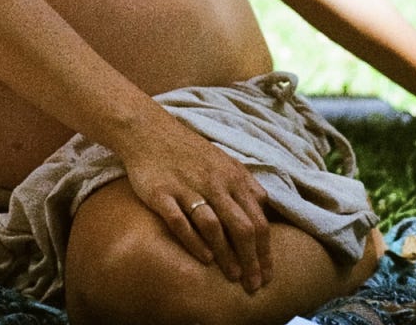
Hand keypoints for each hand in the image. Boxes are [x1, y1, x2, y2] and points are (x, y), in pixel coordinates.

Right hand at [119, 115, 271, 292]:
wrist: (148, 130)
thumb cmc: (188, 149)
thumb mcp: (223, 160)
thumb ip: (244, 183)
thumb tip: (265, 207)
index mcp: (232, 176)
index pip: (258, 220)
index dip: (266, 251)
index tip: (267, 274)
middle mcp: (213, 182)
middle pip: (242, 227)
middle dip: (252, 261)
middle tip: (254, 285)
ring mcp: (187, 187)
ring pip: (214, 227)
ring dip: (226, 256)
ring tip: (232, 277)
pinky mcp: (162, 193)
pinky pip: (181, 222)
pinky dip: (195, 243)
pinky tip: (204, 259)